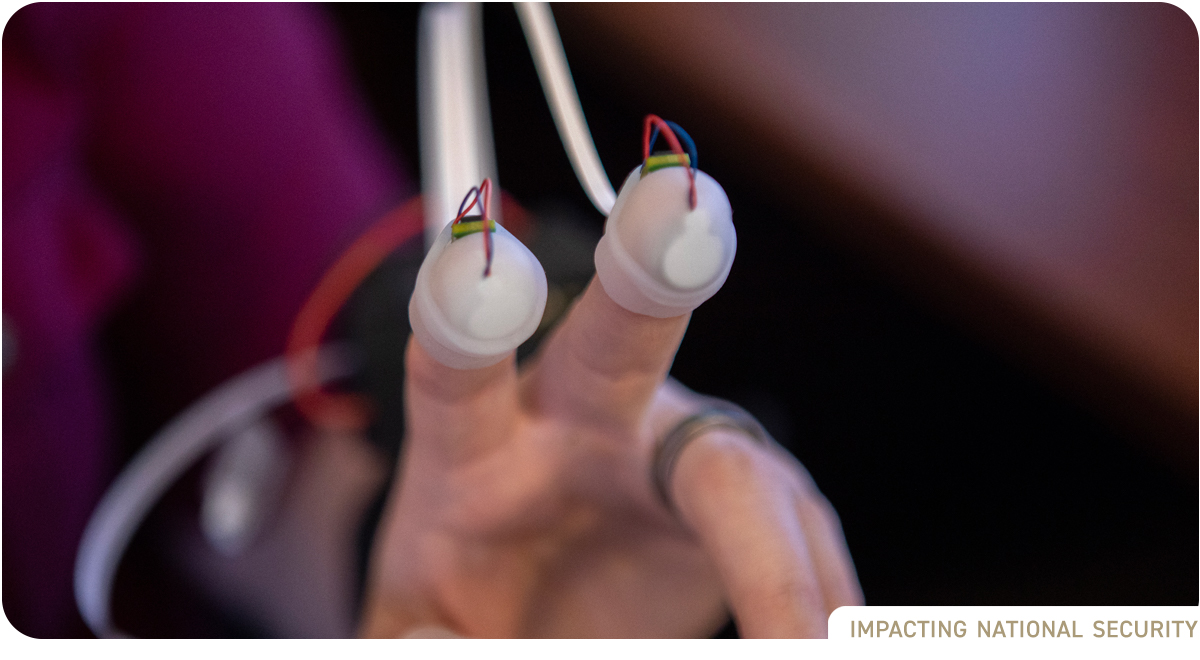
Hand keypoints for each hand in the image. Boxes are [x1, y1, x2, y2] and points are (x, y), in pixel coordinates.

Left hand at [358, 276, 862, 637]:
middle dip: (650, 268)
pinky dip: (821, 603)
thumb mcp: (419, 618)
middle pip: (616, 333)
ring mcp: (679, 444)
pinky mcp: (754, 485)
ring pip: (744, 478)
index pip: (458, 367)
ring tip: (806, 648)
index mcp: (475, 441)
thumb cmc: (467, 593)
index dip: (468, 311)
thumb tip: (449, 645)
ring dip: (781, 571)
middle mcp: (583, 414)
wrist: (550, 589)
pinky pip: (801, 539)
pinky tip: (837, 641)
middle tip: (686, 207)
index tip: (484, 263)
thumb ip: (417, 637)